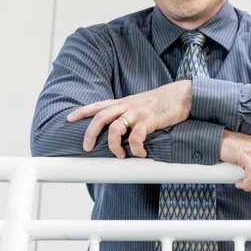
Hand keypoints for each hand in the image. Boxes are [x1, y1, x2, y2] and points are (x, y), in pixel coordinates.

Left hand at [66, 81, 191, 157]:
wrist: (181, 95)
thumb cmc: (160, 103)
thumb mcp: (139, 104)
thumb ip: (127, 112)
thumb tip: (118, 130)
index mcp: (123, 102)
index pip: (98, 105)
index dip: (82, 112)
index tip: (69, 119)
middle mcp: (127, 106)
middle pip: (101, 117)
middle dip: (90, 133)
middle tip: (87, 148)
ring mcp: (137, 112)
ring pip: (115, 128)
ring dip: (113, 145)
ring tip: (120, 155)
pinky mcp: (149, 120)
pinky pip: (136, 137)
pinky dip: (136, 149)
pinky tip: (141, 153)